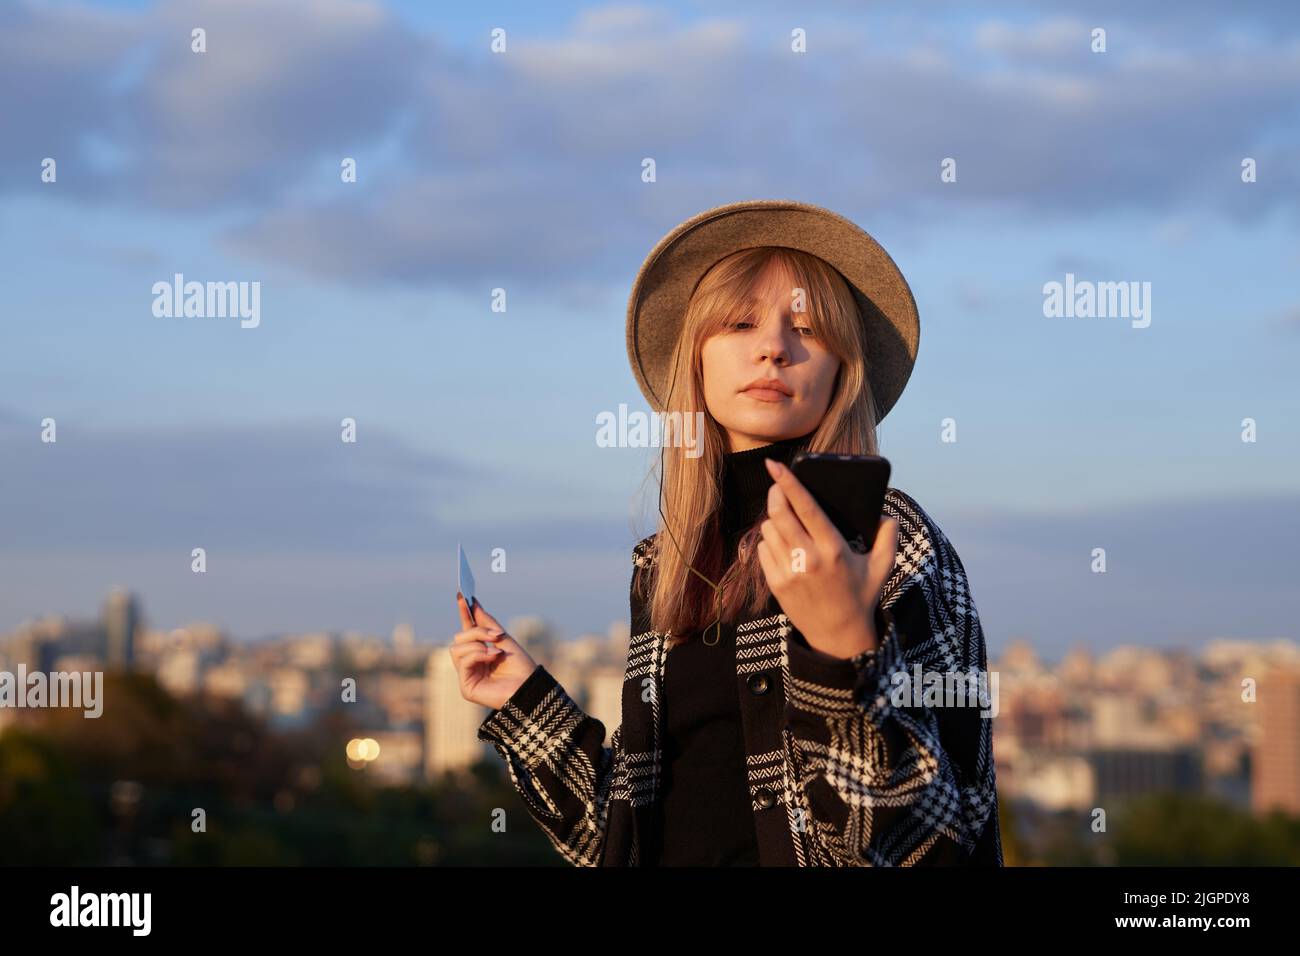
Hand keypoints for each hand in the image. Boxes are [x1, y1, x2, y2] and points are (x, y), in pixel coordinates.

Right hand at [450, 592, 538, 709]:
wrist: (529, 685)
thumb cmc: (520, 665)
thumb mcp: (503, 638)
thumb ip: (486, 622)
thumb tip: (473, 603)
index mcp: (479, 652)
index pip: (467, 630)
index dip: (463, 613)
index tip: (462, 595)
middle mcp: (470, 663)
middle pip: (459, 637)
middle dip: (477, 632)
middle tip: (496, 635)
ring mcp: (467, 675)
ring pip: (456, 648)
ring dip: (477, 645)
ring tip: (496, 651)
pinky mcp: (466, 687)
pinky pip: (463, 661)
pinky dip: (478, 655)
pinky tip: (493, 657)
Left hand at [757, 458, 898, 658]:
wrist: (839, 636)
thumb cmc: (861, 596)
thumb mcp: (882, 567)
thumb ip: (888, 537)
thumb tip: (886, 514)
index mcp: (834, 549)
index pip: (806, 508)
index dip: (789, 483)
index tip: (775, 465)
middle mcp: (808, 559)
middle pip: (779, 514)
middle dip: (775, 494)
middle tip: (778, 486)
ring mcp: (789, 573)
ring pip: (768, 530)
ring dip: (774, 520)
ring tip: (787, 522)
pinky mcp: (775, 584)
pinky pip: (763, 550)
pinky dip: (770, 542)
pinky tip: (784, 546)